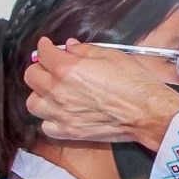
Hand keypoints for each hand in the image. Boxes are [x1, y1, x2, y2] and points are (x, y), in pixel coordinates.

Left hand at [25, 38, 178, 146]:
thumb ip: (85, 50)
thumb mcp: (112, 55)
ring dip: (41, 95)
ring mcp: (61, 114)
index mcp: (67, 68)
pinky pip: (47, 125)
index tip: (48, 46)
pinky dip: (51, 119)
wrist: (147, 112)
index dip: (45, 46)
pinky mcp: (69, 131)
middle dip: (41, 68)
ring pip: (34, 103)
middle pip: (31, 76)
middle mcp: (59, 91)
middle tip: (51, 67)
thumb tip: (71, 47)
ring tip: (54, 92)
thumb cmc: (134, 83)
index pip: (44, 53)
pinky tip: (62, 113)